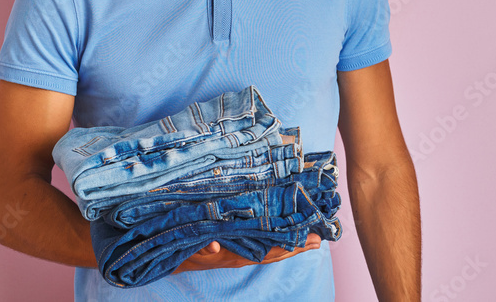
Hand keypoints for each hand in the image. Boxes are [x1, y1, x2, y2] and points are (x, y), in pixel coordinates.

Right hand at [173, 233, 320, 272]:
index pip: (269, 252)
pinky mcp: (237, 248)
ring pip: (271, 249)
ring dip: (291, 244)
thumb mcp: (190, 250)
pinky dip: (277, 240)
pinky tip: (286, 236)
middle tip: (321, 237)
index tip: (312, 241)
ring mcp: (241, 252)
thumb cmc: (185, 252)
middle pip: (276, 251)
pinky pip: (261, 244)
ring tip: (311, 238)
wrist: (175, 259)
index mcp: (236, 255)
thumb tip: (215, 244)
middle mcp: (243, 255)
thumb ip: (202, 247)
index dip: (291, 247)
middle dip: (298, 245)